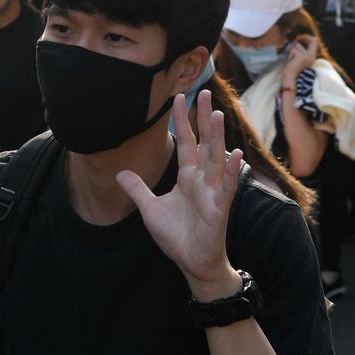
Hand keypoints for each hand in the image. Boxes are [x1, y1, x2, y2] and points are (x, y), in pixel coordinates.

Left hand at [116, 90, 244, 299]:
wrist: (192, 262)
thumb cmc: (177, 236)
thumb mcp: (150, 209)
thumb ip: (137, 189)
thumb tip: (119, 172)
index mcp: (187, 177)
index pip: (186, 142)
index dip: (182, 121)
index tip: (180, 97)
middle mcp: (202, 180)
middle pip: (203, 143)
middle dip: (202, 118)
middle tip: (203, 92)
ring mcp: (212, 192)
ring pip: (215, 158)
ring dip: (216, 136)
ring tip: (216, 113)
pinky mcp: (219, 208)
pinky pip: (227, 186)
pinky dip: (232, 170)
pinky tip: (235, 153)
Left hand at [283, 35, 317, 81]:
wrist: (290, 79)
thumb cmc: (292, 69)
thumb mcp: (298, 58)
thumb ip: (300, 50)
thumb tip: (296, 40)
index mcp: (312, 56)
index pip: (315, 41)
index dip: (307, 36)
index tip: (299, 37)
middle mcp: (312, 56)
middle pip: (311, 40)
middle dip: (301, 38)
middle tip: (295, 40)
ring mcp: (307, 56)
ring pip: (297, 45)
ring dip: (292, 50)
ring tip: (291, 59)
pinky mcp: (302, 57)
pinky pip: (293, 50)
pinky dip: (290, 54)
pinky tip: (290, 61)